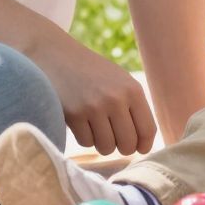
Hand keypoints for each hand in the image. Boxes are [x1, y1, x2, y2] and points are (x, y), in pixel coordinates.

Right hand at [31, 30, 156, 157]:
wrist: (57, 55)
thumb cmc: (93, 73)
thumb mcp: (120, 81)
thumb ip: (134, 107)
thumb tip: (144, 144)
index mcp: (133, 90)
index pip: (147, 130)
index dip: (144, 145)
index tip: (139, 149)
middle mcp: (116, 99)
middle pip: (128, 144)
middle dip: (122, 147)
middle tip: (115, 140)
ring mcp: (94, 107)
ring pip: (106, 147)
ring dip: (102, 143)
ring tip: (97, 128)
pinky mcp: (74, 114)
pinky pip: (86, 142)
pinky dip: (85, 137)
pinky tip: (82, 123)